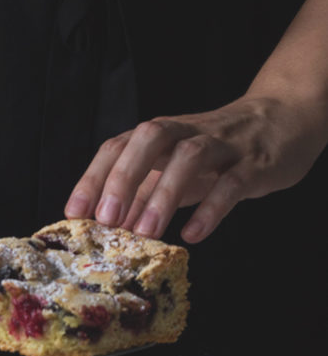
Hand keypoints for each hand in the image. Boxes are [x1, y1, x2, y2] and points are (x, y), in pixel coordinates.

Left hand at [64, 96, 327, 241]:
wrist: (282, 121)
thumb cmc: (216, 154)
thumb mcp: (172, 168)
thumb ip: (142, 192)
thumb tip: (103, 226)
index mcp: (161, 134)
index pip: (118, 145)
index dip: (93, 176)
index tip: (74, 213)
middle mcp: (187, 132)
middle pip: (151, 138)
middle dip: (124, 177)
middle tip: (106, 220)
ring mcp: (223, 144)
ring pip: (190, 157)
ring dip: (164, 195)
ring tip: (146, 233)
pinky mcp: (254, 162)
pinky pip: (232, 182)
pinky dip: (211, 209)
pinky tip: (193, 234)